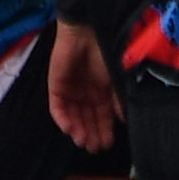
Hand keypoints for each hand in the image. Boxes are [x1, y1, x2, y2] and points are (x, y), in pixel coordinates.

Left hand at [47, 19, 121, 150]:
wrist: (86, 30)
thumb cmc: (105, 50)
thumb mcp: (116, 78)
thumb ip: (118, 99)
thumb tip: (123, 120)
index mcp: (101, 90)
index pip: (102, 115)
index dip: (104, 130)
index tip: (108, 144)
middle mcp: (85, 92)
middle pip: (87, 118)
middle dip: (92, 134)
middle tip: (96, 148)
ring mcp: (70, 89)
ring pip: (72, 116)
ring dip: (78, 130)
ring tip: (85, 142)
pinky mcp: (55, 86)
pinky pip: (57, 107)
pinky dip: (63, 119)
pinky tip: (71, 130)